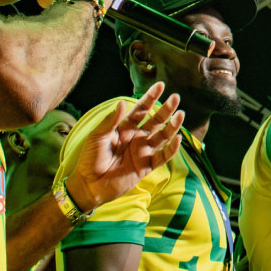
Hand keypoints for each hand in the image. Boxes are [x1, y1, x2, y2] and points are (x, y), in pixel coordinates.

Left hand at [65, 82, 183, 210]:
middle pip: (155, 121)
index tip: (160, 86)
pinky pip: (162, 157)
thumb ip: (111, 121)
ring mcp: (142, 152)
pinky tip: (177, 139)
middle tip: (176, 98)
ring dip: (172, 126)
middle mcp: (136, 138)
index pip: (140, 110)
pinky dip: (171, 149)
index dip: (150, 98)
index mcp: (124, 128)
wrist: (89, 185)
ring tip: (181, 115)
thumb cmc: (89, 159)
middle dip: (165, 110)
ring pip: (162, 137)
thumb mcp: (97, 137)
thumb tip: (122, 102)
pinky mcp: (146, 167)